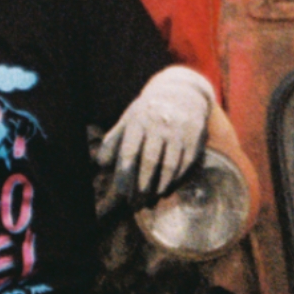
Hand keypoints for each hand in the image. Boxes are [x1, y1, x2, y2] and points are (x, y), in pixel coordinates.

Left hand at [102, 65, 216, 202]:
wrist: (183, 91)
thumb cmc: (149, 110)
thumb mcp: (129, 119)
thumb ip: (113, 140)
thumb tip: (100, 164)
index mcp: (138, 121)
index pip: (129, 151)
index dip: (125, 174)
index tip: (122, 193)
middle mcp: (158, 125)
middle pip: (149, 161)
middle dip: (141, 185)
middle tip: (136, 202)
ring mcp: (178, 131)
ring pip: (169, 164)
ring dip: (159, 185)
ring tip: (152, 197)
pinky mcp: (194, 137)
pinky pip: (184, 163)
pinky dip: (175, 178)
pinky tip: (167, 186)